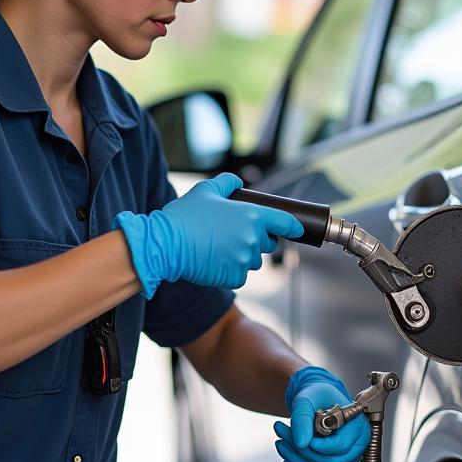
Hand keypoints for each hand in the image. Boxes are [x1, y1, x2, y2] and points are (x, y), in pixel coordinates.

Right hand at [114, 174, 303, 297]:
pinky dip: (229, 270)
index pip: (286, 222)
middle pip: (268, 243)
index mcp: (252, 216)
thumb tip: (238, 183)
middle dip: (257, 239)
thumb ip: (227, 183)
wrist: (165, 245)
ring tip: (218, 247)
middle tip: (234, 234)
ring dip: (242, 255)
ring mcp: (244, 260)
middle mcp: (253, 239)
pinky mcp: (233, 278)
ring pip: (252, 261)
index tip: (296, 228)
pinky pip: (239, 276)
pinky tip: (212, 260)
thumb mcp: (205, 190)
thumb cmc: (185, 216)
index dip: (292, 226)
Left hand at [273, 366, 369, 461]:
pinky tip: (288, 457)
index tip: (302, 440)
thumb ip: (302, 418)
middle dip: (303, 452)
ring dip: (298, 461)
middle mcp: (357, 444)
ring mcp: (348, 457)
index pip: (341, 446)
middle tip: (283, 436)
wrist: (317, 398)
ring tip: (282, 442)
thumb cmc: (318, 395)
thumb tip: (301, 441)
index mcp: (357, 426)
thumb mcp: (306, 399)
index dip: (320, 447)